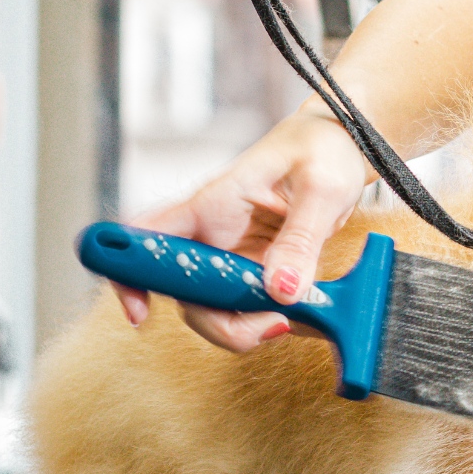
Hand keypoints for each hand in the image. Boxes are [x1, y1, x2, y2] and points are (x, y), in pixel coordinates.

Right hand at [114, 110, 370, 351]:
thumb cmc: (323, 149)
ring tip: (293, 316)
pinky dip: (272, 320)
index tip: (140, 314)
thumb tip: (281, 290)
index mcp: (211, 204)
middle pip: (185, 296)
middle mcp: (213, 235)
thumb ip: (301, 239)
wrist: (343, 145)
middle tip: (273, 323)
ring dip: (249, 327)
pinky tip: (306, 314)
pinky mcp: (256, 272)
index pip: (147, 237)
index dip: (129, 275)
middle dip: (221, 325)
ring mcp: (233, 257)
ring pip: (215, 311)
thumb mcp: (321, 188)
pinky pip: (249, 309)